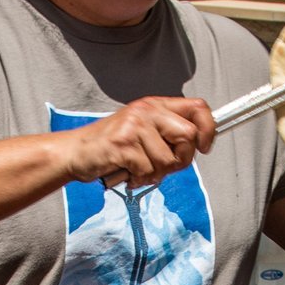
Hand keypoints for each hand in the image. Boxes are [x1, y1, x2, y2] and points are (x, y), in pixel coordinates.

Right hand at [61, 96, 215, 189]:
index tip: (204, 147)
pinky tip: (126, 173)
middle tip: (161, 167)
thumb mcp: (143, 131)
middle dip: (181, 160)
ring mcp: (135, 125)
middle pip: (188, 136)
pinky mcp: (124, 144)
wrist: (76, 152)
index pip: (198, 106)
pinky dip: (138, 179)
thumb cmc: (112, 147)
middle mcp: (147, 110)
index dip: (208, 129)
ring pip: (168, 160)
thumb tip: (198, 145)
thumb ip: (168, 134)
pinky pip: (147, 170)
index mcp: (155, 105)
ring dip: (155, 174)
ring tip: (137, 169)